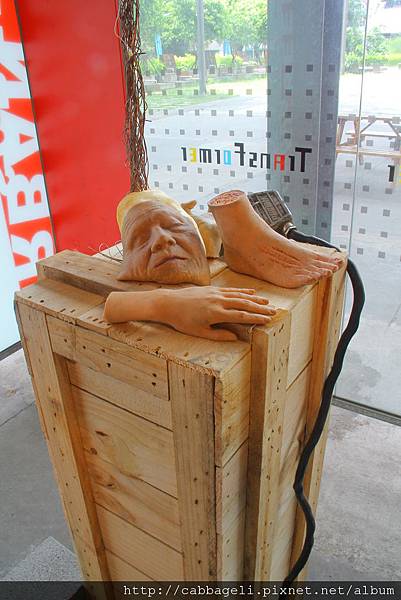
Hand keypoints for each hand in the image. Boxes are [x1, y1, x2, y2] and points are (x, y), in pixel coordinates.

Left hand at [158, 286, 275, 340]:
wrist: (168, 303)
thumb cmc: (181, 321)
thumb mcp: (198, 332)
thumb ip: (218, 336)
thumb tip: (235, 338)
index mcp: (216, 313)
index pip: (241, 316)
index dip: (256, 318)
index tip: (267, 320)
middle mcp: (218, 301)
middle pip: (244, 304)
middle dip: (260, 308)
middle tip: (274, 312)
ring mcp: (215, 293)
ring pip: (240, 296)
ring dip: (255, 299)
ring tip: (267, 303)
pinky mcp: (212, 289)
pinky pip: (231, 290)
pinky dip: (243, 291)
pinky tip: (252, 293)